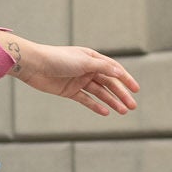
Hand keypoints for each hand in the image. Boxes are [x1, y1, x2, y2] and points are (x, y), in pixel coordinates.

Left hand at [0, 31, 138, 117]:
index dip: (126, 79)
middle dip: (121, 94)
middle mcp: (87, 69)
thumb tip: (120, 72)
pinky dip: (95, 106)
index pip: (114, 69)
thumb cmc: (58, 59)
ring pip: (99, 93)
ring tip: (123, 111)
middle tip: (132, 106)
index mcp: (92, 58)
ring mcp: (78, 81)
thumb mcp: (83, 62)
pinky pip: (86, 100)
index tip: (136, 89)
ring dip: (111, 101)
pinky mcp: (69, 91)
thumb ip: (102, 67)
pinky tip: (106, 112)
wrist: (34, 65)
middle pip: (109, 83)